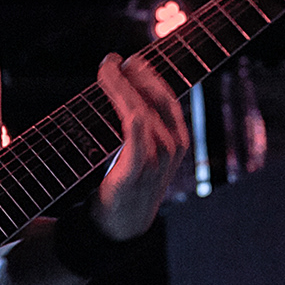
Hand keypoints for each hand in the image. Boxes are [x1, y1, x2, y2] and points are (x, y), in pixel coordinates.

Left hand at [92, 54, 190, 240]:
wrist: (123, 225)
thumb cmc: (130, 181)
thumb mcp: (144, 149)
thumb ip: (144, 124)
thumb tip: (125, 86)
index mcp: (178, 139)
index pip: (167, 97)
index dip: (149, 75)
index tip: (129, 59)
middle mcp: (172, 147)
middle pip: (155, 100)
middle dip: (135, 75)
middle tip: (112, 60)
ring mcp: (157, 161)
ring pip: (143, 114)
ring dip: (123, 89)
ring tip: (106, 72)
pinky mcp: (136, 174)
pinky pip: (137, 144)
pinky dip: (135, 125)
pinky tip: (128, 110)